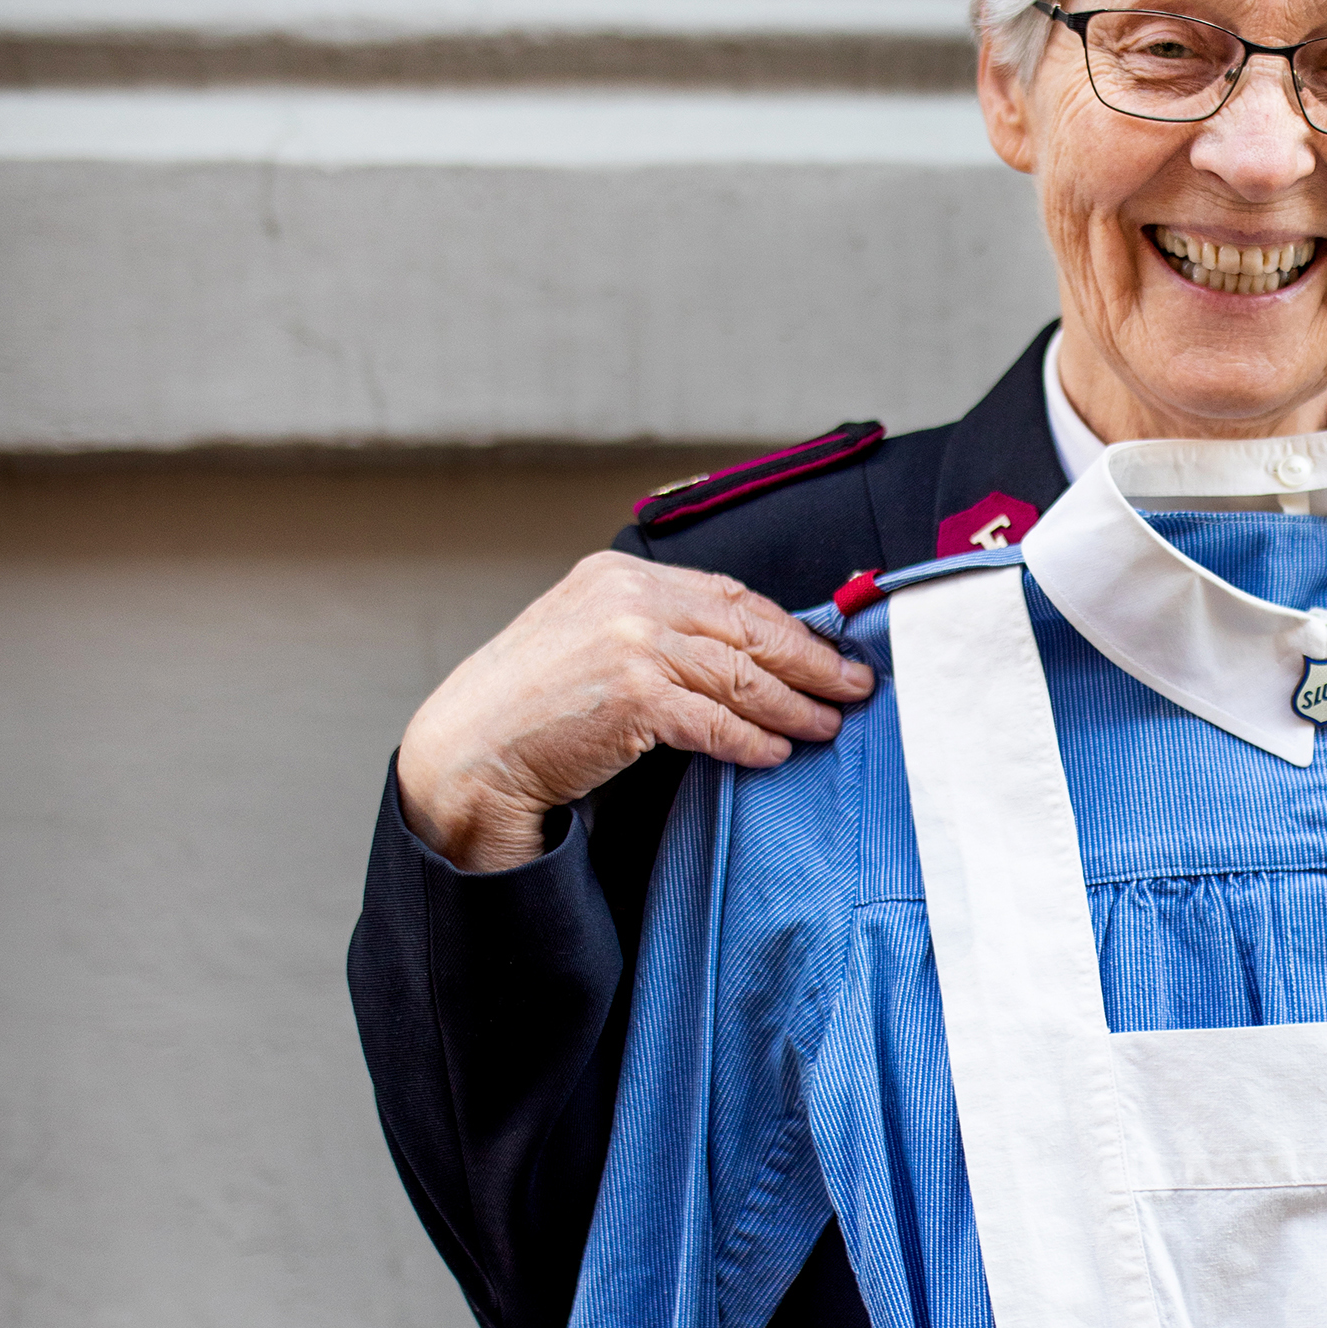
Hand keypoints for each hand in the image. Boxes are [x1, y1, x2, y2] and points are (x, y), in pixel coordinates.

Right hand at [396, 551, 876, 872]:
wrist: (470, 750)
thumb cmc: (531, 706)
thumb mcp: (589, 638)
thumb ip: (655, 632)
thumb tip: (740, 653)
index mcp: (620, 575)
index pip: (729, 596)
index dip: (786, 626)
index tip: (827, 648)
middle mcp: (630, 598)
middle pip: (747, 629)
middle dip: (811, 660)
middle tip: (856, 685)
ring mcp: (631, 644)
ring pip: (741, 676)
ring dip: (795, 704)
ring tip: (830, 724)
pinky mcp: (634, 697)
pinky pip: (716, 722)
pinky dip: (752, 740)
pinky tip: (778, 752)